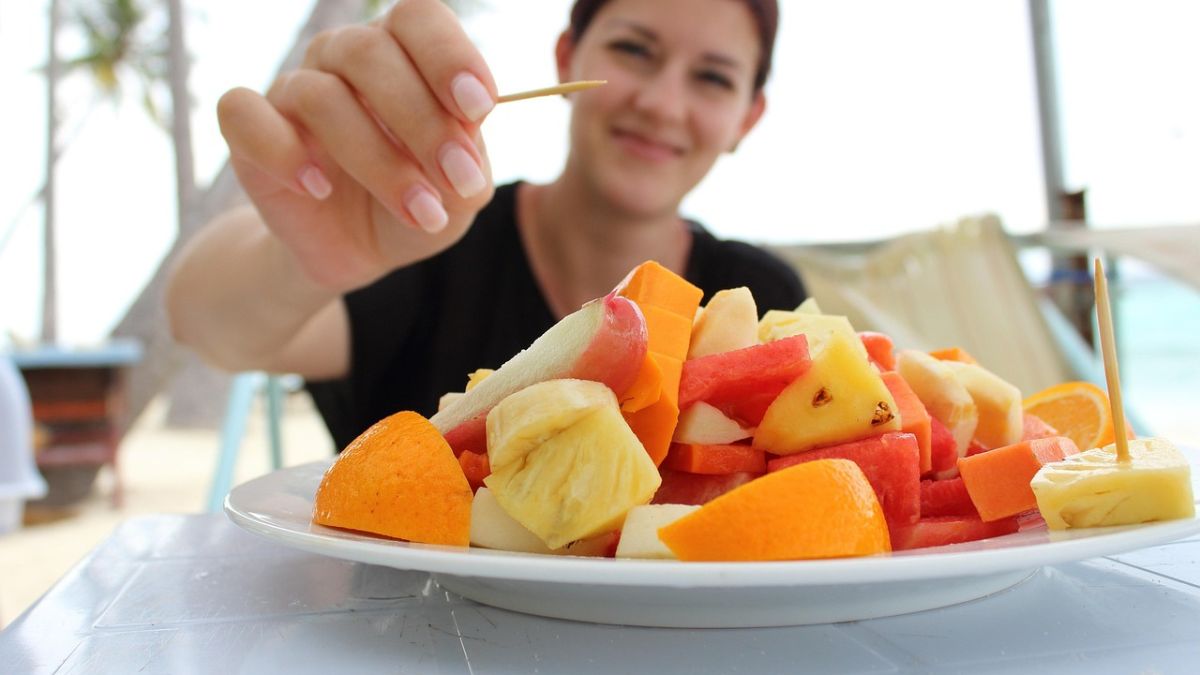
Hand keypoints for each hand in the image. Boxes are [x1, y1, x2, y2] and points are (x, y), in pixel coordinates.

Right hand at [216, 0, 497, 291]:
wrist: (361, 254)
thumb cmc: (418, 204)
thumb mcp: (460, 192)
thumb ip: (469, 159)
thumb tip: (464, 133)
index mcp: (403, 52)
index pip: (418, 17)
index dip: (448, 54)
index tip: (478, 108)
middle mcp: (344, 57)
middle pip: (371, 51)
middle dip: (423, 120)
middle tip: (457, 179)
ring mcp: (293, 91)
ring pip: (320, 96)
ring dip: (378, 159)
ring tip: (420, 211)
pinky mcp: (249, 133)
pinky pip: (243, 115)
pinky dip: (283, 152)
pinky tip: (319, 189)